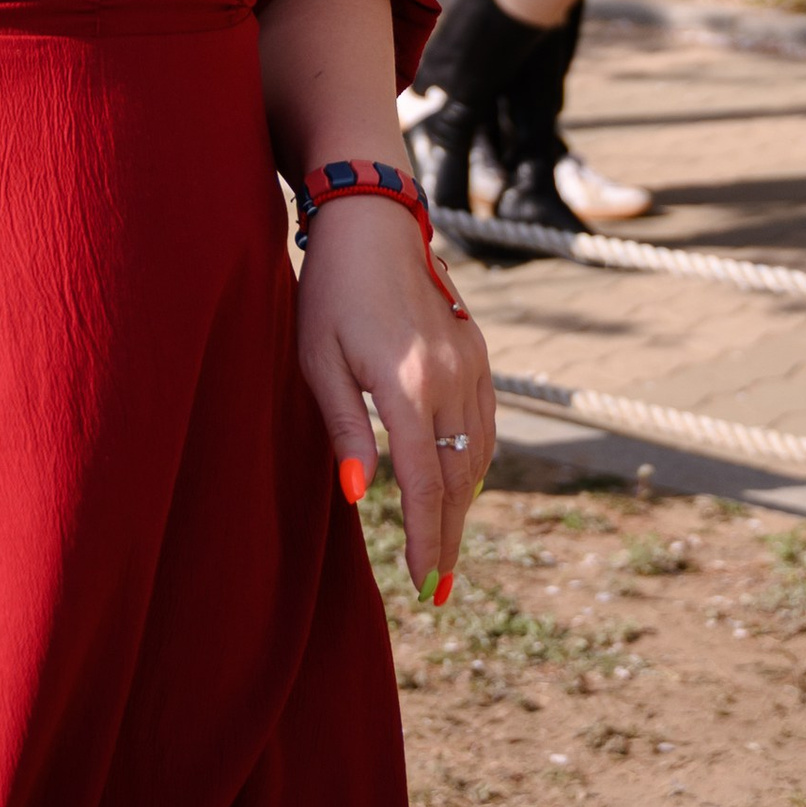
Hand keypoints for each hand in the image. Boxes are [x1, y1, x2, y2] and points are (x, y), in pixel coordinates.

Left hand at [294, 199, 494, 598]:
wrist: (371, 219)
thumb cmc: (330, 289)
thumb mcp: (319, 359)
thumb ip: (345, 428)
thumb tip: (362, 497)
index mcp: (409, 386)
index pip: (426, 486)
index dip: (427, 542)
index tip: (424, 586)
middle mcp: (452, 378)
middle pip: (459, 480)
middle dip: (450, 537)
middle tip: (438, 587)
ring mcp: (472, 362)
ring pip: (478, 454)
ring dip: (464, 504)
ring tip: (446, 545)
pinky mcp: (477, 348)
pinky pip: (486, 421)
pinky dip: (476, 461)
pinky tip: (461, 483)